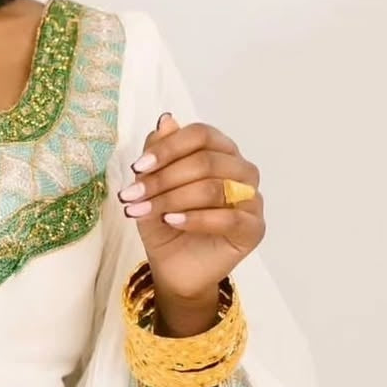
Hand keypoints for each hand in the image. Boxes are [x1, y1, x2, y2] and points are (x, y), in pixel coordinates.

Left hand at [117, 112, 265, 302]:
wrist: (173, 267)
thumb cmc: (165, 221)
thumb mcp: (152, 185)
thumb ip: (159, 153)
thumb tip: (167, 120)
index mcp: (221, 151)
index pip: (200, 134)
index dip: (167, 148)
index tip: (138, 167)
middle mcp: (241, 170)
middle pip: (205, 161)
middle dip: (162, 178)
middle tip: (131, 195)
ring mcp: (251, 199)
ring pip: (213, 188)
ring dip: (171, 198)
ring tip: (142, 210)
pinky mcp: (254, 229)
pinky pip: (228, 218)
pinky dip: (194, 218)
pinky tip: (170, 221)